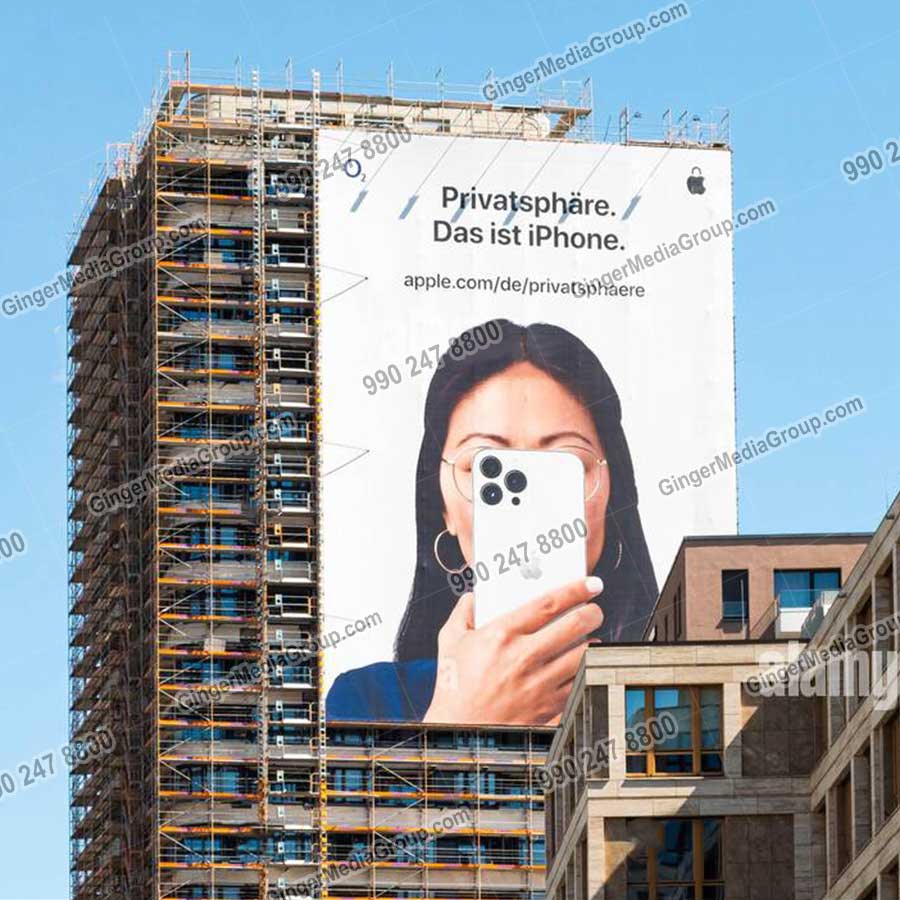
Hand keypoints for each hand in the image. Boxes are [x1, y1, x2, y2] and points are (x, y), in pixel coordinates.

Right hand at [423, 577, 603, 724]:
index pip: (548, 604)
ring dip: (593, 643)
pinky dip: (586, 669)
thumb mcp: (450, 643)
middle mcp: (524, 657)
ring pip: (583, 654)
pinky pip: (578, 681)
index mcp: (501, 635)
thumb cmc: (455, 686)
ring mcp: (539, 683)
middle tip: (594, 610)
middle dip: (592, 613)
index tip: (589, 584)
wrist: (461, 731)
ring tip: (592, 637)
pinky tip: (584, 663)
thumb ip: (462, 615)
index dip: (574, 590)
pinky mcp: (548, 706)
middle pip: (574, 626)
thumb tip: (472, 598)